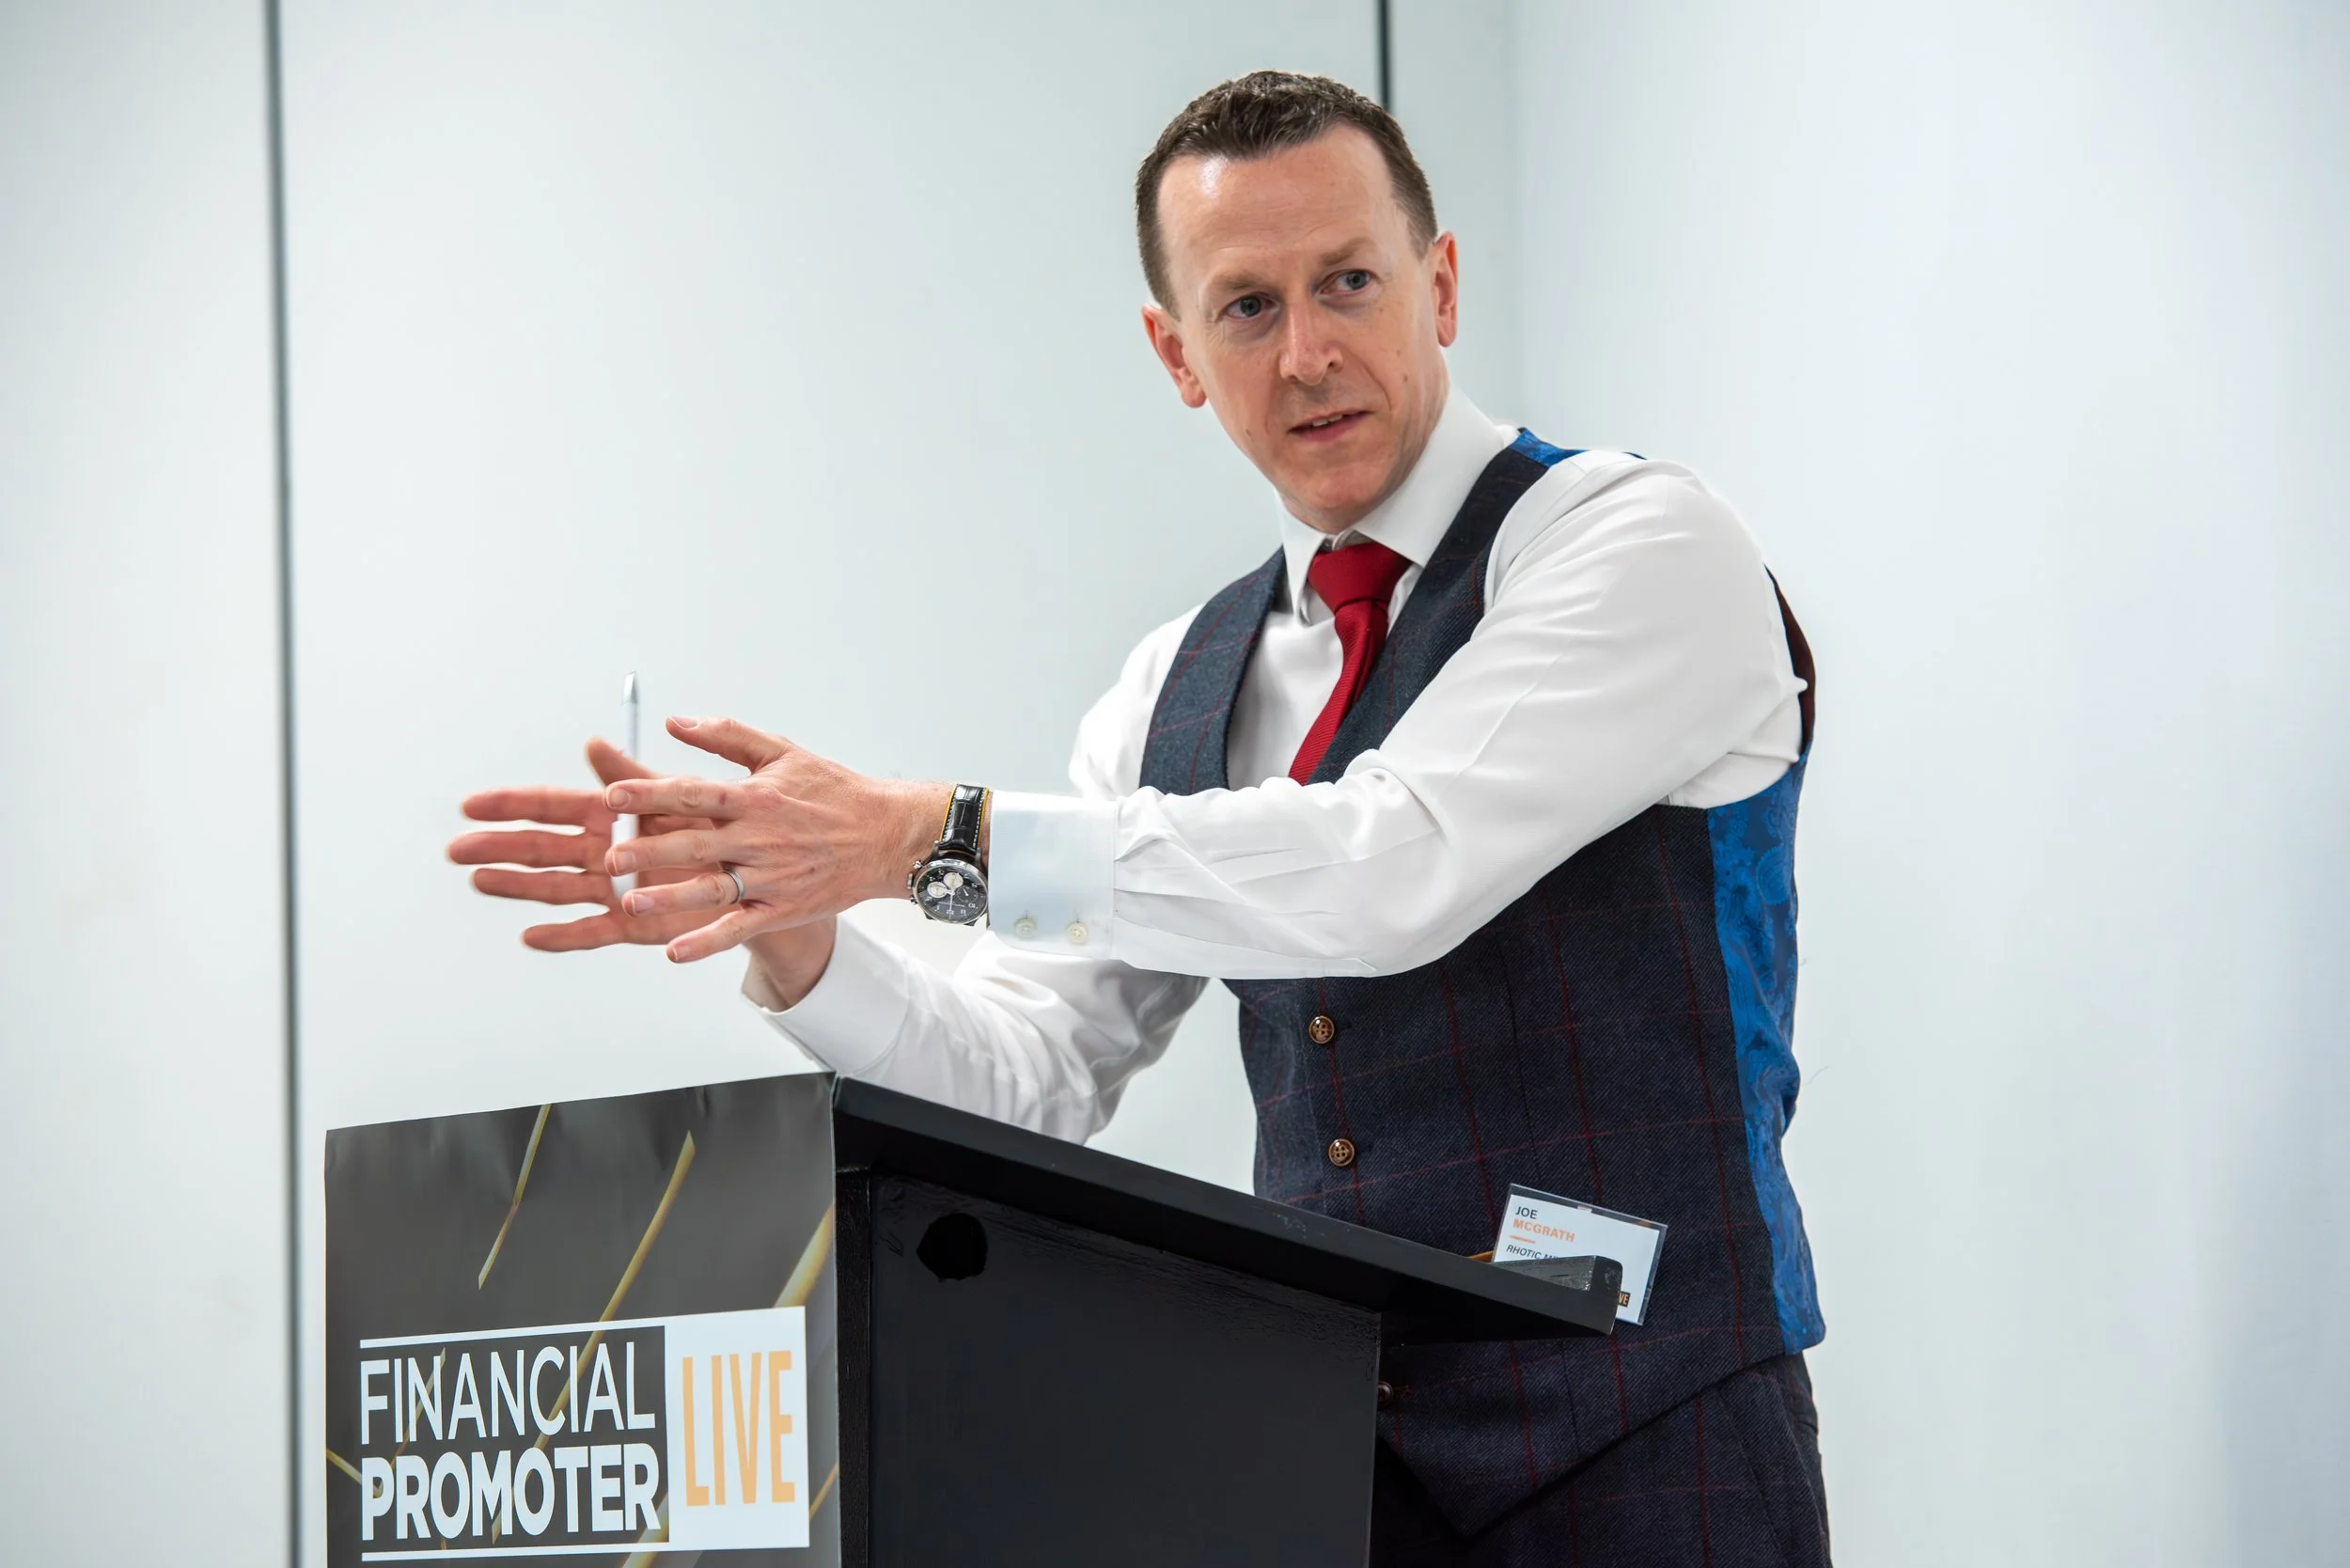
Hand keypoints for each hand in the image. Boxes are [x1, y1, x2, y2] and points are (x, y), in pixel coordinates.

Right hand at [448, 738, 726, 951]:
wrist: (753, 870)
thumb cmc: (712, 826)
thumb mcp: (675, 794)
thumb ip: (632, 776)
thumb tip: (594, 744)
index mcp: (610, 815)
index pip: (550, 807)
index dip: (511, 806)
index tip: (472, 805)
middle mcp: (603, 852)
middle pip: (541, 849)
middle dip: (498, 847)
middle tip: (457, 848)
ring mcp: (613, 889)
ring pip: (556, 888)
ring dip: (517, 886)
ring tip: (480, 881)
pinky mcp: (631, 924)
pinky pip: (591, 932)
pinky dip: (562, 936)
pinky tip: (531, 936)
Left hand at [600, 716, 947, 963]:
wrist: (885, 835)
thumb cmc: (833, 792)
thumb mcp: (781, 751)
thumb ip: (725, 736)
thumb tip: (673, 722)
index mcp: (755, 797)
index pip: (694, 792)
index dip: (650, 793)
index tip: (611, 794)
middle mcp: (759, 838)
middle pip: (695, 844)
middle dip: (649, 850)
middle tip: (609, 857)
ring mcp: (770, 877)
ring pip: (712, 890)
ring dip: (671, 897)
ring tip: (631, 902)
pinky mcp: (781, 908)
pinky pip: (738, 928)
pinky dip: (707, 942)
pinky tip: (675, 952)